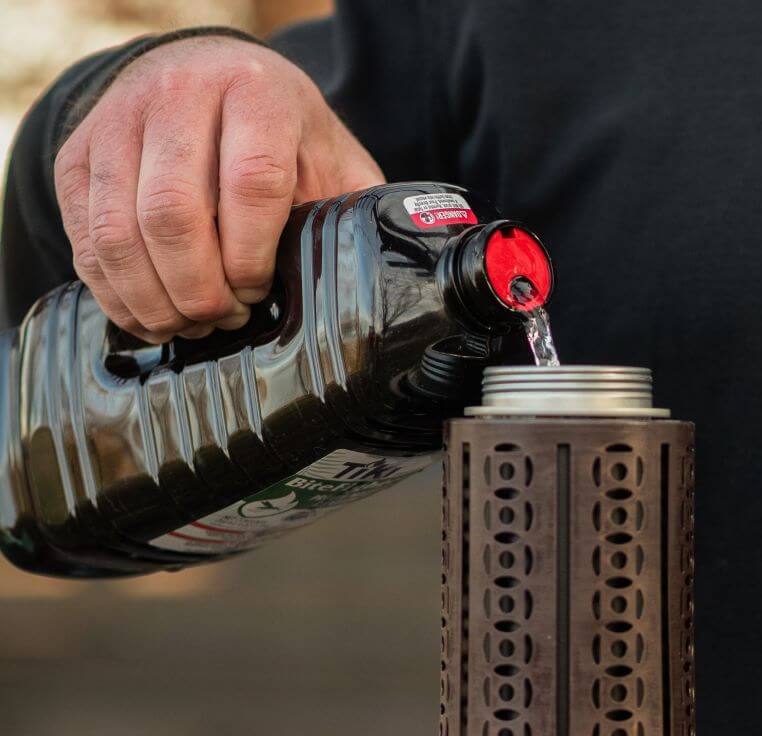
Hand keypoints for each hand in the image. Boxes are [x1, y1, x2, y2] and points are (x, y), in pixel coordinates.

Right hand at [54, 35, 383, 341]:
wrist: (207, 75)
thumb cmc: (283, 138)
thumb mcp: (331, 161)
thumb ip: (350, 213)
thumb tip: (375, 286)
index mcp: (255, 93)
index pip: (250, 183)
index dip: (253, 256)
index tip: (259, 289)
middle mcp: (177, 95)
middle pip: (173, 214)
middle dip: (200, 289)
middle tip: (225, 318)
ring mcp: (117, 122)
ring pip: (119, 232)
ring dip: (155, 299)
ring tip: (191, 323)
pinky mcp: (77, 155)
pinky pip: (85, 239)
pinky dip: (117, 294)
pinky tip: (153, 316)